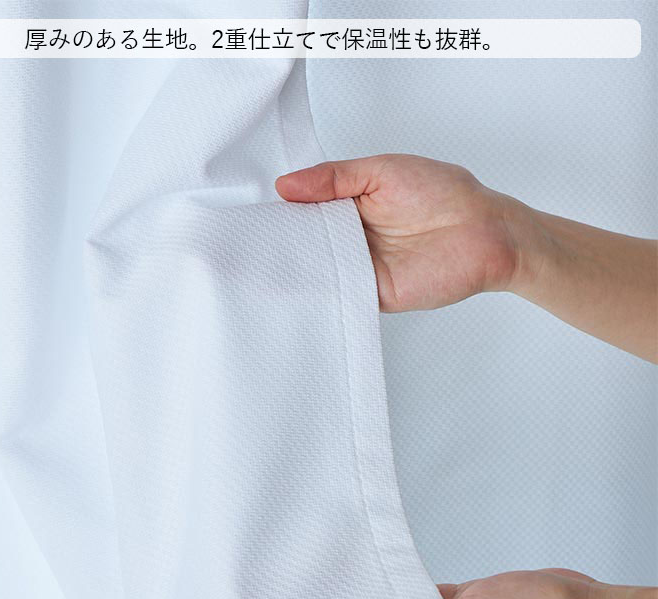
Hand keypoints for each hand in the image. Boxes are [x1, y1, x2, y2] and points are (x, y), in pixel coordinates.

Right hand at [275, 154, 519, 311]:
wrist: (485, 231)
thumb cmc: (443, 193)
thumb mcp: (381, 171)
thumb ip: (333, 178)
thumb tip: (285, 186)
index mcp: (348, 207)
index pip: (303, 213)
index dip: (280, 216)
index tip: (251, 220)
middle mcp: (350, 239)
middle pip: (305, 245)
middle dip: (280, 245)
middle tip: (246, 246)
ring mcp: (358, 268)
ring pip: (317, 271)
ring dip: (293, 269)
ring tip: (257, 268)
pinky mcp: (370, 294)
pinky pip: (338, 294)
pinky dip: (318, 292)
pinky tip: (294, 288)